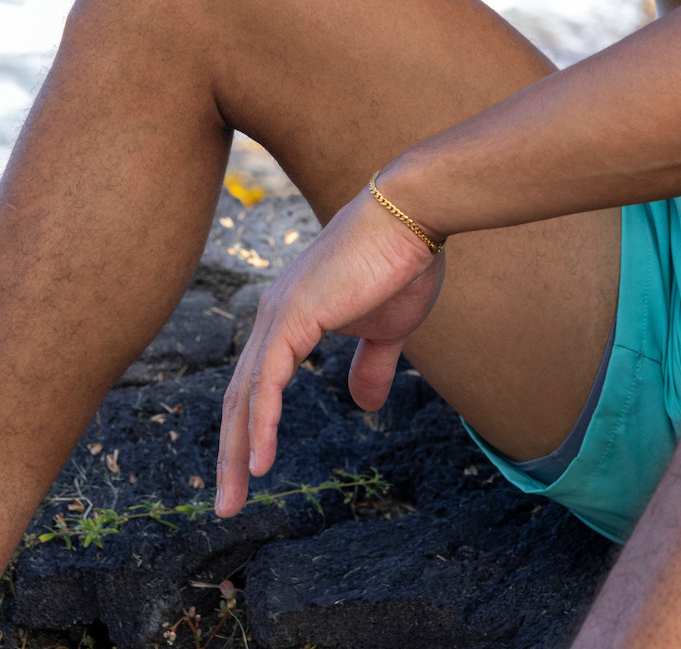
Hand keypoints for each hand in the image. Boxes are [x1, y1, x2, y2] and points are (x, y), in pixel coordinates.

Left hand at [214, 187, 443, 515]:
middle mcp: (273, 315)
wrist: (413, 215)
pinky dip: (261, 424)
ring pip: (245, 396)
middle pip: (239, 397)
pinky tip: (260, 462)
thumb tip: (364, 406)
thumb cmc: (402, 263)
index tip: (248, 474)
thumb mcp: (387, 329)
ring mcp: (279, 315)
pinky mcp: (293, 316)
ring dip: (236, 452)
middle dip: (230, 454)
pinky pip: (268, 382)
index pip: (257, 384)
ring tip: (234, 499)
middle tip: (226, 504)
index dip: (249, 430)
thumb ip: (370, 365)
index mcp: (290, 316)